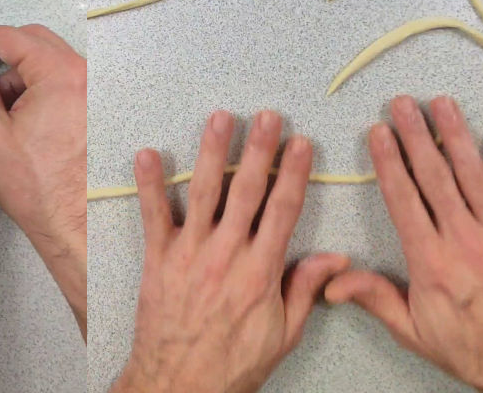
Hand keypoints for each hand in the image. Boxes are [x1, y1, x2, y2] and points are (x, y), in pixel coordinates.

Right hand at [0, 25, 93, 328]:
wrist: (74, 221)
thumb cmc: (38, 186)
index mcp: (61, 75)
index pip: (11, 37)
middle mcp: (85, 76)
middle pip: (33, 42)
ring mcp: (93, 91)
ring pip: (47, 62)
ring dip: (15, 72)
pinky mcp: (94, 107)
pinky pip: (61, 81)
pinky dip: (34, 86)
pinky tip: (13, 110)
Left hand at [112, 110, 348, 392]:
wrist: (178, 386)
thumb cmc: (233, 364)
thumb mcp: (283, 334)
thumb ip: (305, 290)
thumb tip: (335, 258)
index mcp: (261, 271)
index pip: (282, 210)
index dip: (293, 174)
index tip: (300, 143)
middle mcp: (226, 255)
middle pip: (247, 191)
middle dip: (259, 150)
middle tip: (267, 116)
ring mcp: (190, 254)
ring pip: (204, 193)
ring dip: (212, 152)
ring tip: (220, 118)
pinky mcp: (158, 260)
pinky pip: (153, 216)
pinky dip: (149, 185)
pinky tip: (148, 154)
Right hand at [325, 96, 482, 389]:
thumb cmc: (461, 345)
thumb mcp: (412, 329)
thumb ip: (375, 298)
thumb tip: (332, 282)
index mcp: (431, 262)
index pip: (405, 200)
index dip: (390, 164)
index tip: (378, 133)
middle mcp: (463, 240)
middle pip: (436, 177)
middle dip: (417, 136)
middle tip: (403, 103)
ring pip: (470, 175)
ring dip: (453, 136)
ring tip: (440, 104)